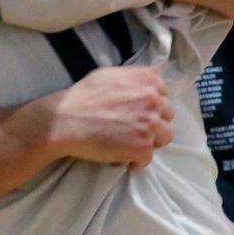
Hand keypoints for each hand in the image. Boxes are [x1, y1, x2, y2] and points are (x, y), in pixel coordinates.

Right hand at [50, 66, 173, 168]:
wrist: (65, 120)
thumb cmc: (83, 97)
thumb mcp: (110, 73)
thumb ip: (136, 74)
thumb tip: (155, 73)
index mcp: (147, 80)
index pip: (165, 95)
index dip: (152, 106)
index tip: (139, 113)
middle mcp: (153, 100)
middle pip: (168, 117)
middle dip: (154, 123)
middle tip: (133, 129)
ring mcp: (150, 124)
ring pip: (164, 138)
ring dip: (150, 142)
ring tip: (130, 144)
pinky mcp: (143, 147)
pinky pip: (149, 158)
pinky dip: (136, 161)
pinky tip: (123, 157)